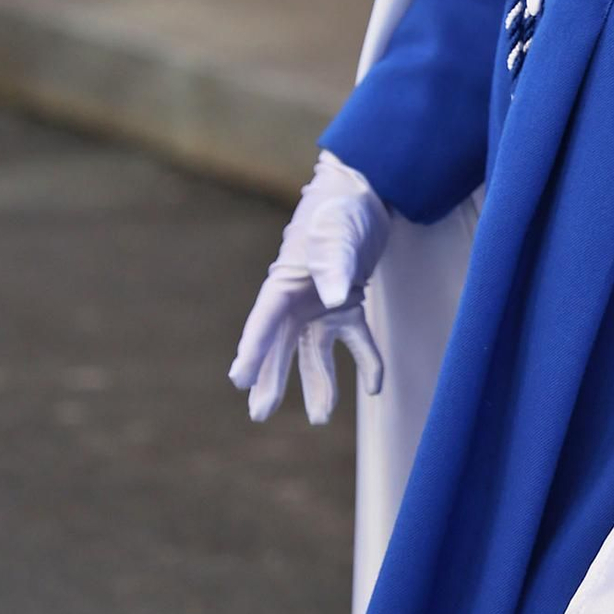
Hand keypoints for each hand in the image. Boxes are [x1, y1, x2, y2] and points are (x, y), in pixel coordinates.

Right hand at [229, 152, 391, 423]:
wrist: (365, 194)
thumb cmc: (340, 212)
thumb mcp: (336, 237)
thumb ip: (334, 268)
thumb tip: (336, 300)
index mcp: (284, 283)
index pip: (263, 322)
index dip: (251, 352)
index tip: (239, 380)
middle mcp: (298, 300)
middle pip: (280, 346)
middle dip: (271, 379)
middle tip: (260, 413)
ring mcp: (321, 305)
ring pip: (315, 352)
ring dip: (318, 383)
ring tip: (320, 418)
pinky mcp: (349, 305)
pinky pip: (356, 340)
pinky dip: (366, 361)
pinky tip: (375, 387)